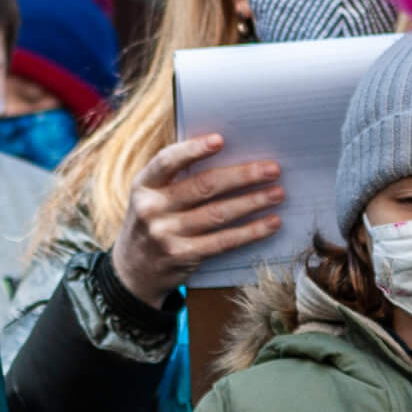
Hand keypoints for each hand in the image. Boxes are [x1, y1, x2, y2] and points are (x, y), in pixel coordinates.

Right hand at [110, 133, 283, 305]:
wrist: (133, 271)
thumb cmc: (152, 223)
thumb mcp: (151, 198)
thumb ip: (176, 179)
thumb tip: (228, 158)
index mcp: (142, 186)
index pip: (166, 161)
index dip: (193, 150)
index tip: (220, 140)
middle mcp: (151, 209)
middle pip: (203, 187)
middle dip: (242, 176)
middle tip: (271, 169)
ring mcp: (166, 234)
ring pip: (218, 214)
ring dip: (253, 202)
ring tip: (277, 193)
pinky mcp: (182, 256)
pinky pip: (224, 241)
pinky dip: (252, 231)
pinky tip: (271, 223)